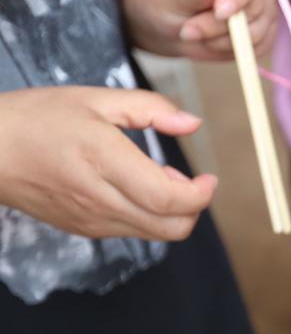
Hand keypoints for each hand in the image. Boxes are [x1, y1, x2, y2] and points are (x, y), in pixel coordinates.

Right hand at [0, 87, 216, 240]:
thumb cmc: (38, 118)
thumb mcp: (95, 99)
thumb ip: (150, 108)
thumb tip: (192, 123)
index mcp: (104, 159)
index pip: (169, 198)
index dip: (200, 194)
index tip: (209, 178)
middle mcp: (100, 197)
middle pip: (171, 227)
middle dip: (194, 208)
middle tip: (189, 181)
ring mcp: (92, 219)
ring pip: (156, 234)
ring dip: (172, 213)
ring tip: (160, 180)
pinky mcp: (85, 230)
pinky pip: (133, 232)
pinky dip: (149, 217)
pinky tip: (136, 190)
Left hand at [122, 0, 276, 59]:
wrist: (170, 23)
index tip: (219, 12)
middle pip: (255, 6)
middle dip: (220, 25)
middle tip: (189, 31)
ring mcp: (261, 5)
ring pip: (257, 31)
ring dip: (223, 40)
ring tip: (195, 34)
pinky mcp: (264, 30)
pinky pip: (258, 47)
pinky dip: (232, 50)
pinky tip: (211, 42)